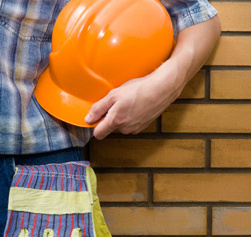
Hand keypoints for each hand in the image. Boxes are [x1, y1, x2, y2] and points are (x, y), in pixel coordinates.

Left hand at [85, 15, 220, 138]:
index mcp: (116, 121)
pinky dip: (132, 115)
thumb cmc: (139, 89)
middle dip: (110, 118)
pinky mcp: (144, 125)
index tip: (96, 116)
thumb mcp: (114, 95)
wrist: (162, 88)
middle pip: (111, 128)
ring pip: (122, 125)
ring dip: (122, 116)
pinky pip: (132, 123)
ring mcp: (136, 128)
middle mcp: (126, 128)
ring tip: (128, 102)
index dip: (95, 125)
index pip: (98, 134)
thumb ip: (98, 108)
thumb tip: (88, 118)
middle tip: (115, 102)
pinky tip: (136, 104)